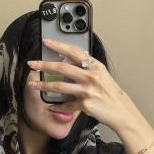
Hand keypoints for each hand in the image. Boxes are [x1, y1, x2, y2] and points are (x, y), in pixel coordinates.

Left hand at [26, 38, 149, 136]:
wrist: (121, 111)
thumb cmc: (111, 94)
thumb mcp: (103, 76)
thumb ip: (88, 68)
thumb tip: (73, 60)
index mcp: (95, 66)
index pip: (74, 51)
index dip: (58, 45)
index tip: (46, 42)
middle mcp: (91, 76)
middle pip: (62, 67)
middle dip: (43, 64)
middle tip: (32, 64)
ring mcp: (87, 90)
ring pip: (59, 86)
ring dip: (43, 85)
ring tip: (33, 85)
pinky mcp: (85, 104)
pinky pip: (66, 105)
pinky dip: (56, 107)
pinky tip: (50, 107)